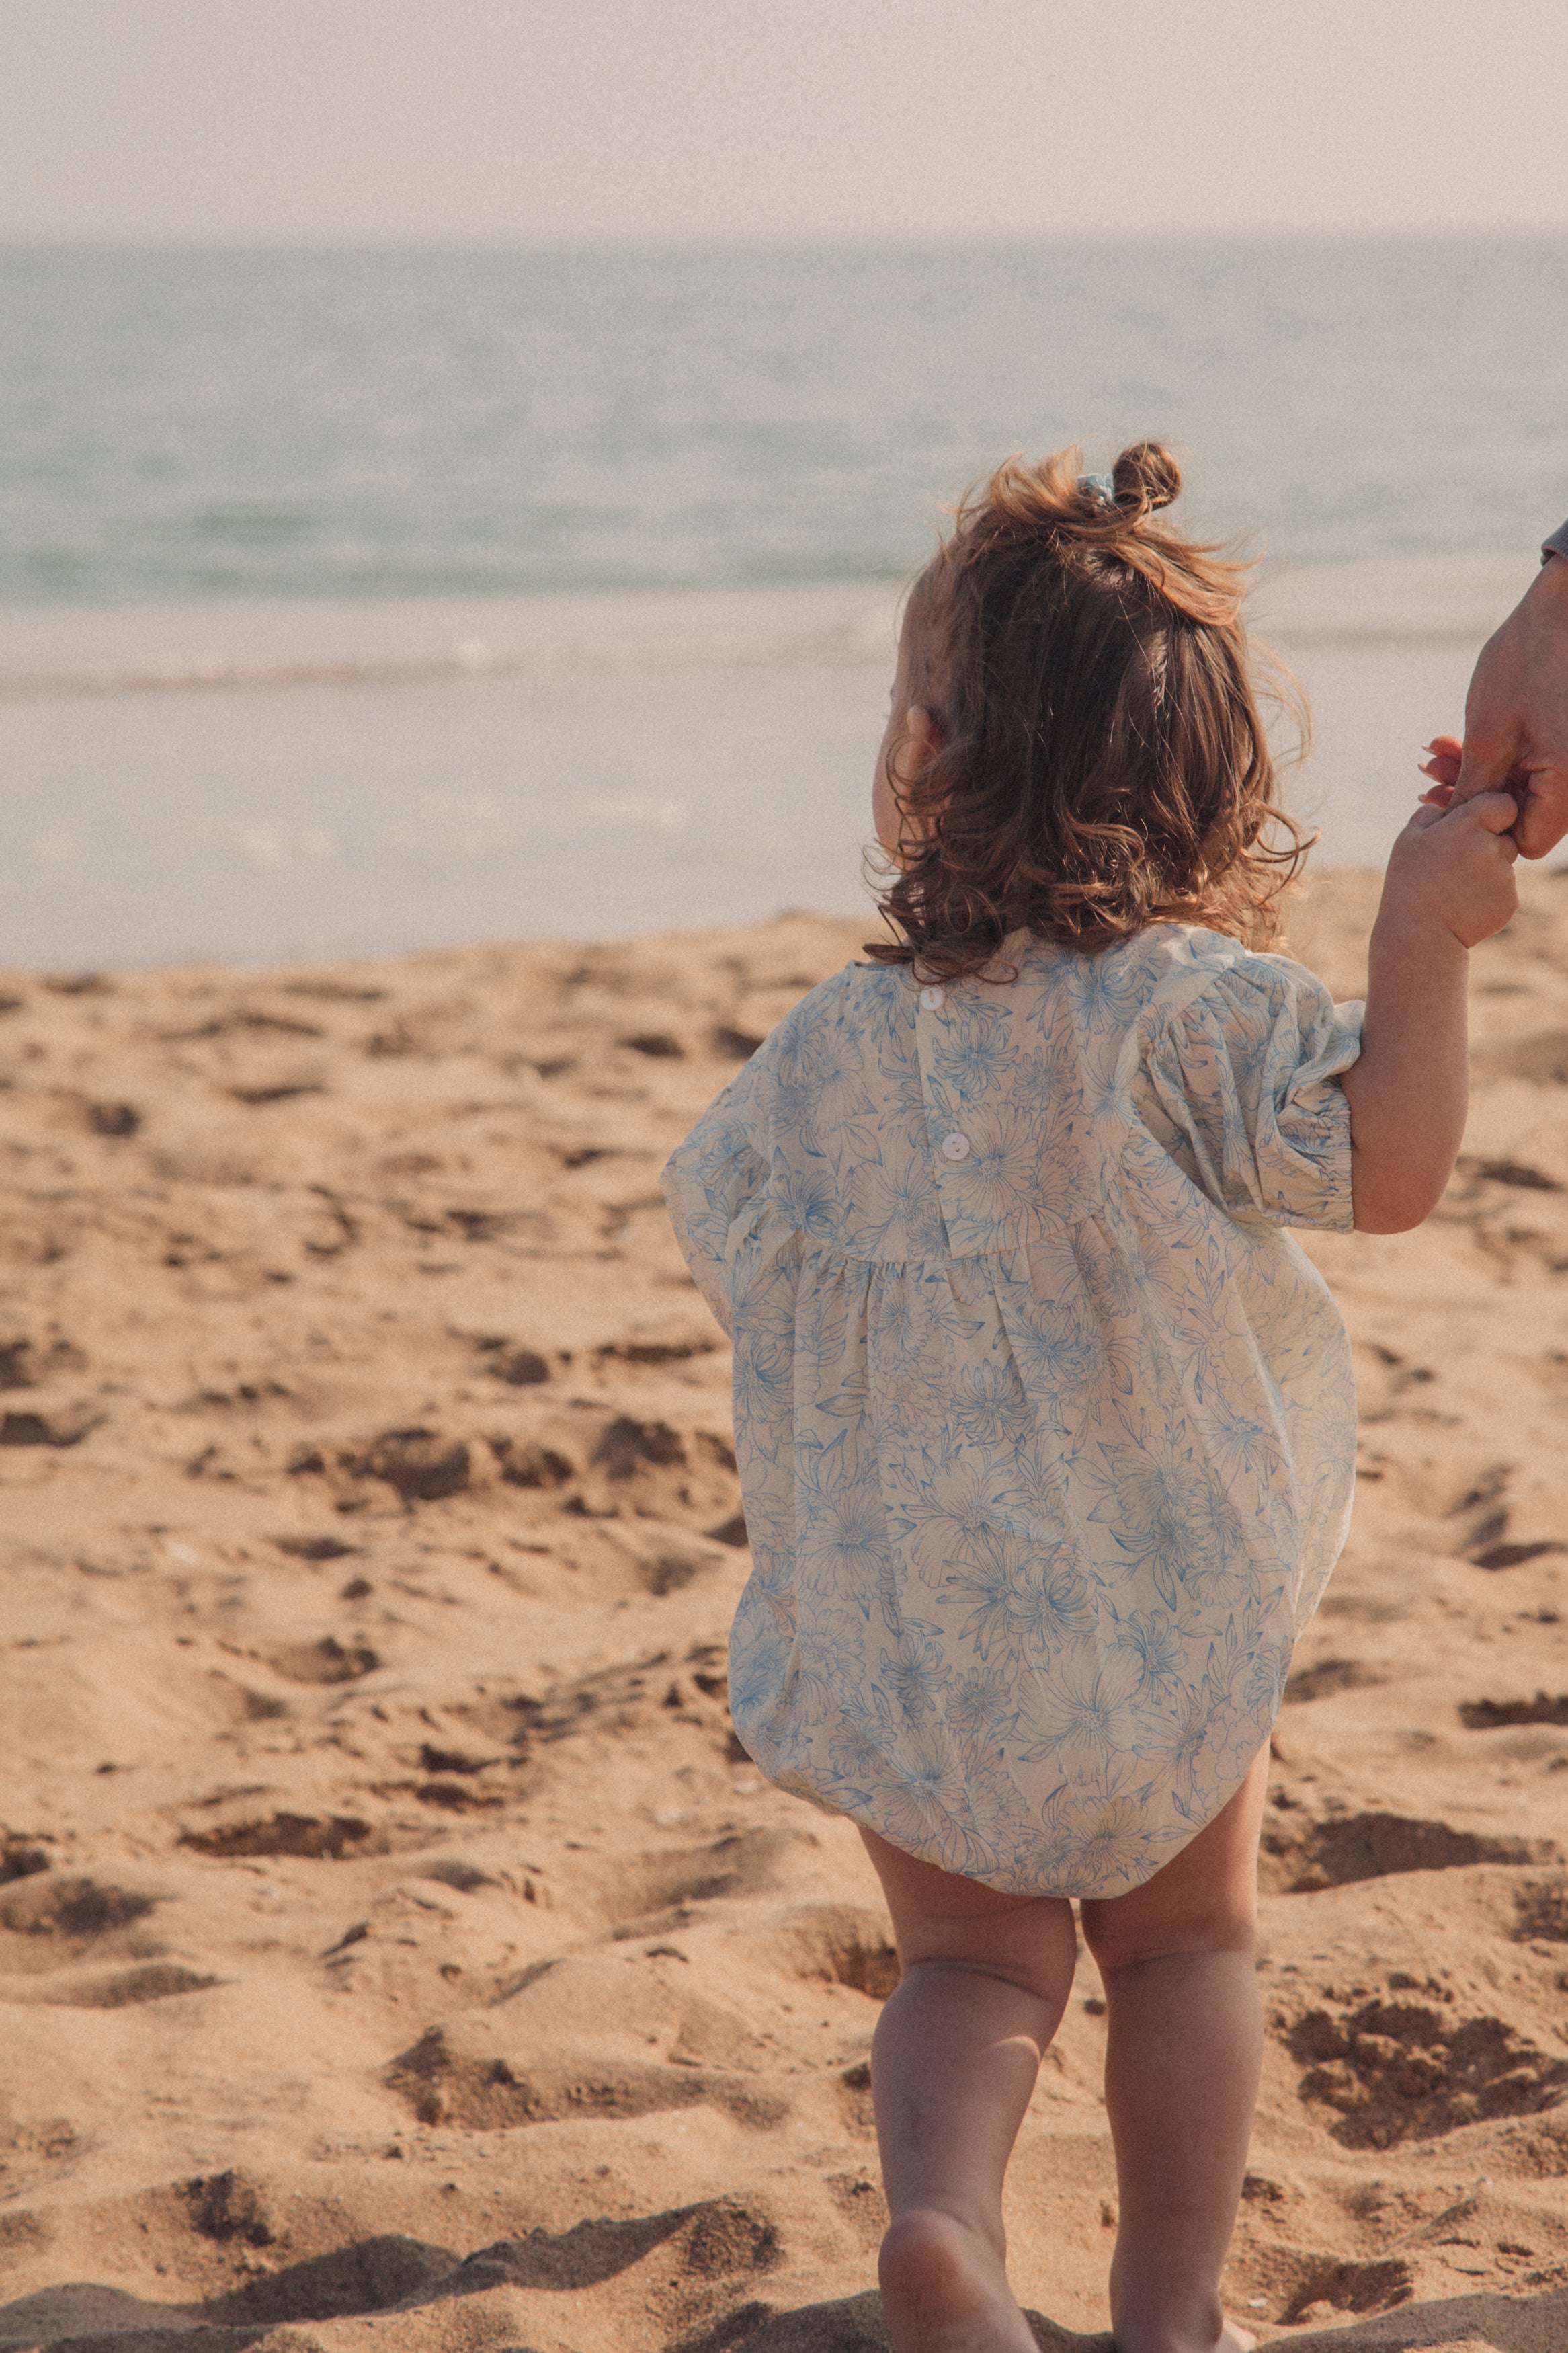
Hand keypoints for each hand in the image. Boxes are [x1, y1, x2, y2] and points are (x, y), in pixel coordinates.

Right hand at [1379, 789, 1518, 949]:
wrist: (1418, 936)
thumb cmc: (1408, 884)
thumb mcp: (1407, 840)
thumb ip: (1430, 813)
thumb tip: (1448, 807)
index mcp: (1468, 825)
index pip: (1503, 804)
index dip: (1493, 812)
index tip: (1478, 825)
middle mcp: (1492, 847)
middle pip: (1506, 837)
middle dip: (1488, 846)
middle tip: (1457, 866)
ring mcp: (1504, 877)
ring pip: (1504, 865)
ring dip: (1487, 872)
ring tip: (1455, 890)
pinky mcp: (1510, 902)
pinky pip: (1504, 891)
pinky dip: (1488, 896)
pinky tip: (1463, 906)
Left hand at [1440, 558, 1567, 857]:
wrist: (1560, 608)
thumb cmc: (1526, 662)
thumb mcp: (1487, 734)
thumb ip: (1475, 792)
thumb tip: (1460, 833)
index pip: (1527, 842)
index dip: (1485, 830)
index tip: (1449, 807)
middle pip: (1522, 815)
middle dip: (1471, 796)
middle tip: (1427, 773)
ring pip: (1521, 790)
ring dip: (1477, 776)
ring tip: (1434, 753)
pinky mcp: (1562, 746)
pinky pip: (1529, 767)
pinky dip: (1497, 759)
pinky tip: (1455, 743)